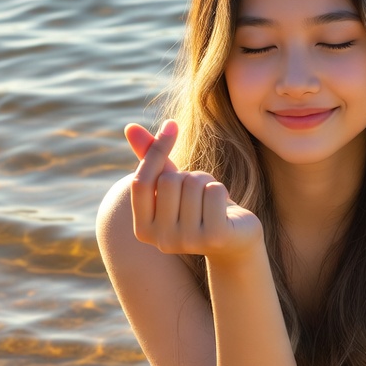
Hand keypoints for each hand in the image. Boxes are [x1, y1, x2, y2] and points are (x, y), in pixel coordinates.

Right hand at [126, 120, 262, 257]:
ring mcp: (188, 241)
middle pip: (169, 181)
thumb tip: (130, 128)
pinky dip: (222, 190)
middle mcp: (161, 241)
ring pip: (194, 184)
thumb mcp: (173, 185)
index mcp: (143, 230)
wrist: (235, 241)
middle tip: (199, 193)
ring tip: (212, 202)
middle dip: (189, 176)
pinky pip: (215, 191)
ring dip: (207, 183)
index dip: (156, 150)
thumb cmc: (199, 209)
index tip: (172, 125)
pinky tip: (225, 210)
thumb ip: (151, 160)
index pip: (140, 182)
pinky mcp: (215, 237)